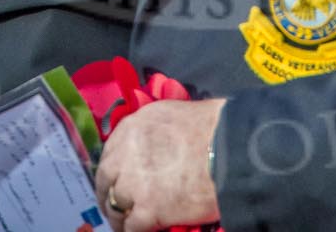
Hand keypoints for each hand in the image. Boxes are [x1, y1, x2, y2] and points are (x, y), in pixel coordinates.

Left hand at [94, 98, 224, 231]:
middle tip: (114, 206)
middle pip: (106, 179)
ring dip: (119, 217)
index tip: (116, 179)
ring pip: (115, 206)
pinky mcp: (148, 209)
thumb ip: (153, 130)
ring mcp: (135, 183)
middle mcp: (126, 153)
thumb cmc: (214, 127)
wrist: (230, 148)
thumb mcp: (172, 115)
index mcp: (132, 127)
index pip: (110, 152)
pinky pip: (131, 227)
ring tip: (125, 225)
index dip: (113, 170)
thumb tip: (155, 145)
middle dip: (108, 194)